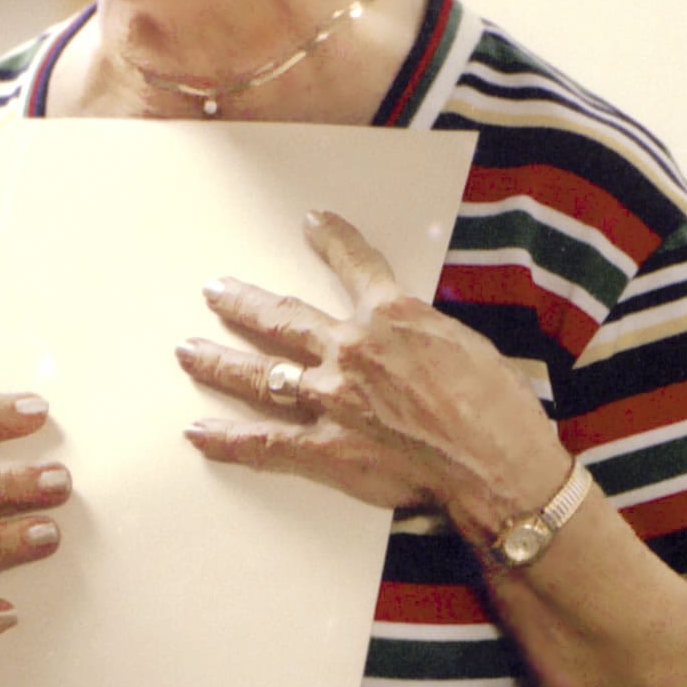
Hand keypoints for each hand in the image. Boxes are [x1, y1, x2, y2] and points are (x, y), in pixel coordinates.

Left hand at [176, 210, 566, 544]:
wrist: (497, 464)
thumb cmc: (498, 407)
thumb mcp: (466, 344)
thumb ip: (423, 334)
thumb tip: (410, 338)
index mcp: (391, 315)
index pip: (356, 263)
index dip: (332, 240)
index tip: (312, 223)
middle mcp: (350, 349)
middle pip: (282, 318)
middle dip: (242, 303)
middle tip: (214, 291)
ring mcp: (331, 398)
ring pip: (258, 373)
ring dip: (218, 360)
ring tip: (187, 351)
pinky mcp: (326, 447)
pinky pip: (264, 442)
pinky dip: (226, 439)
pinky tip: (197, 432)